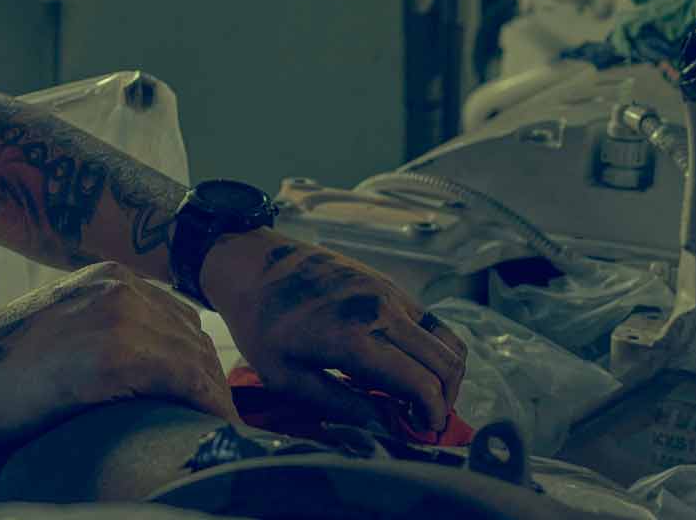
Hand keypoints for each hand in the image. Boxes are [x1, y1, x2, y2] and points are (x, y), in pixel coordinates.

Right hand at [0, 261, 235, 439]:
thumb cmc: (7, 368)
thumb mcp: (63, 323)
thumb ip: (105, 324)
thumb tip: (152, 357)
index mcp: (108, 276)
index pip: (178, 316)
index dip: (196, 360)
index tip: (204, 394)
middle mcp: (118, 286)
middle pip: (193, 337)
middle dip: (209, 381)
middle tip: (219, 420)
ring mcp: (118, 316)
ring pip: (196, 360)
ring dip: (213, 398)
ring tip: (219, 430)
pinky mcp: (117, 355)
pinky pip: (185, 381)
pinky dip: (206, 406)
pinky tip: (213, 427)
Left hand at [202, 230, 467, 433]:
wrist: (249, 264)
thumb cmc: (260, 325)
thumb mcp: (286, 378)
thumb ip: (341, 406)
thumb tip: (386, 426)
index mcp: (352, 338)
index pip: (419, 383)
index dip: (431, 414)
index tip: (424, 431)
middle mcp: (380, 310)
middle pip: (444, 362)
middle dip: (445, 398)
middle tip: (426, 418)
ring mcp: (388, 290)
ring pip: (446, 339)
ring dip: (446, 372)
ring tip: (424, 394)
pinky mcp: (387, 281)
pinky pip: (429, 320)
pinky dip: (433, 347)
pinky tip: (410, 364)